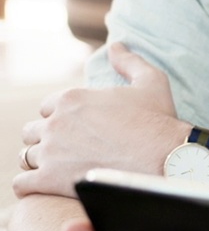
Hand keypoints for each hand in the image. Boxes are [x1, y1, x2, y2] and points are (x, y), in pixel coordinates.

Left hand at [14, 44, 188, 197]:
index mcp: (72, 99)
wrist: (164, 159)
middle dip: (47, 137)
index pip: (48, 106)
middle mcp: (56, 123)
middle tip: (68, 148)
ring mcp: (51, 152)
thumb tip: (116, 45)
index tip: (77, 127)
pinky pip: (22, 184)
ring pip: (26, 155)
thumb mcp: (150, 82)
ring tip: (58, 166)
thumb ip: (129, 61)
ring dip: (39, 160)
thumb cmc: (158, 120)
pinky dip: (29, 185)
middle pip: (33, 130)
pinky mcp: (50, 180)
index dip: (62, 115)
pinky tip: (45, 185)